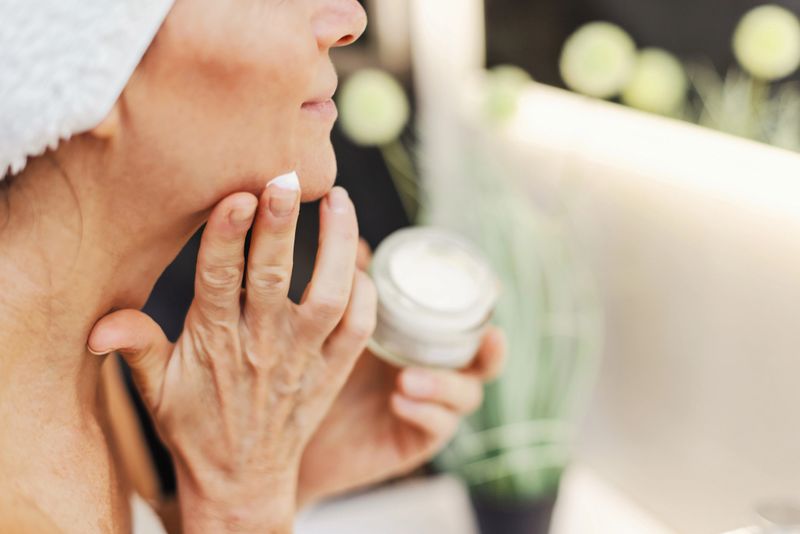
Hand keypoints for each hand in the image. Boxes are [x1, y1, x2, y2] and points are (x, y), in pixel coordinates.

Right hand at [87, 182, 376, 532]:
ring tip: (339, 200)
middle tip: (286, 177)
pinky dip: (365, 293)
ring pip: (329, 296)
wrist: (242, 482)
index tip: (237, 194)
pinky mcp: (333, 372)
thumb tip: (99, 323)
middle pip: (276, 277)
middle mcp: (263, 345)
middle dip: (280, 226)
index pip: (219, 280)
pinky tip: (358, 260)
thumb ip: (134, 347)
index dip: (228, 236)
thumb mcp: (154, 389)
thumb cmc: (196, 425)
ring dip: (338, 247)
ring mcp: (304, 359)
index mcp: (215, 341)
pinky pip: (359, 329)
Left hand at [297, 240, 505, 505]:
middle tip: (490, 335)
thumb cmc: (318, 371)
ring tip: (407, 378)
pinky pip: (434, 429)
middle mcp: (434, 375)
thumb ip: (351, 288)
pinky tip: (400, 400)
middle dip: (492, 350)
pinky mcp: (413, 442)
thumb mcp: (338, 327)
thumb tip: (354, 240)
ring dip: (444, 383)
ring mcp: (429, 409)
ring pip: (464, 397)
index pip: (467, 326)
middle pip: (483, 363)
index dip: (486, 309)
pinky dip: (425, 412)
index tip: (494, 290)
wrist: (290, 428)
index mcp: (423, 344)